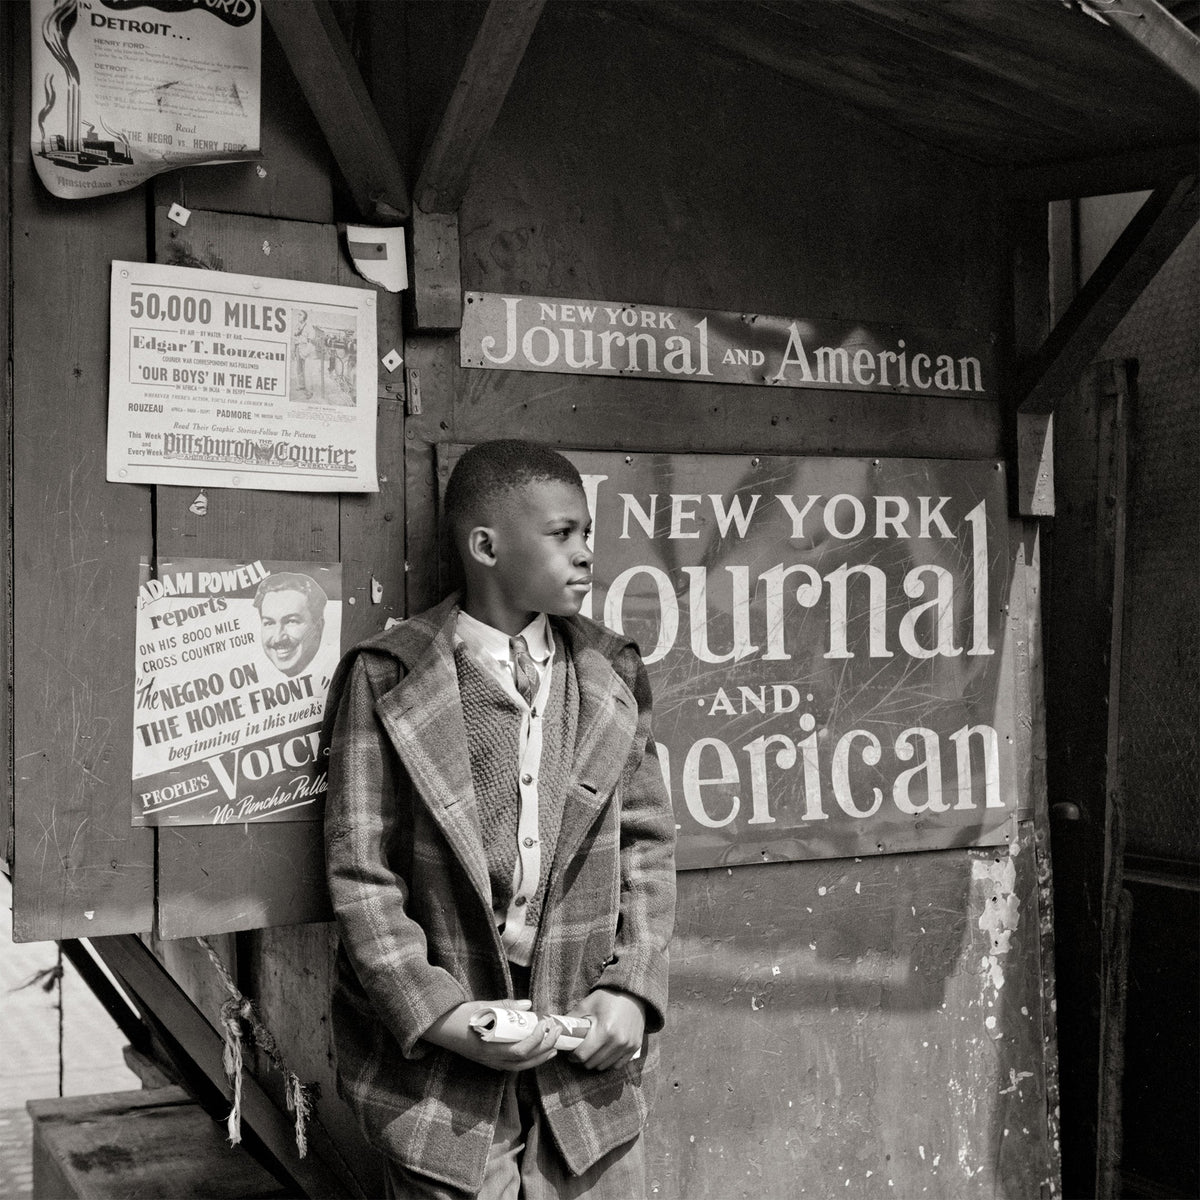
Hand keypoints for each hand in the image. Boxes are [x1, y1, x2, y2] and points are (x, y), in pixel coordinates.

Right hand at [421, 999, 561, 1071]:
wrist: (439, 1027)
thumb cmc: (460, 1015)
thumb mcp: (483, 1006)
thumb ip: (506, 1006)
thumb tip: (528, 1004)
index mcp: (489, 1046)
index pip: (520, 1050)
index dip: (537, 1040)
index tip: (546, 1023)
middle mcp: (491, 1059)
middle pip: (524, 1061)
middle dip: (545, 1047)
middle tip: (557, 1031)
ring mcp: (490, 1063)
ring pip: (520, 1066)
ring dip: (540, 1056)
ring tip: (554, 1045)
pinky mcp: (489, 1062)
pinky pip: (513, 1066)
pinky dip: (529, 1059)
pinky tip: (538, 1051)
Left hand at [565, 988, 645, 1070]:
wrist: (632, 993)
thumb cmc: (608, 997)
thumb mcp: (588, 1004)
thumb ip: (572, 1018)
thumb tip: (556, 1028)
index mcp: (604, 1030)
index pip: (583, 1055)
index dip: (573, 1056)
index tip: (571, 1052)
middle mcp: (617, 1041)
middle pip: (593, 1063)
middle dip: (583, 1060)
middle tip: (580, 1052)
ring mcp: (627, 1045)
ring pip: (604, 1066)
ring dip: (595, 1062)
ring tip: (592, 1051)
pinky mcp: (634, 1047)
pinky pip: (617, 1065)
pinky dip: (608, 1062)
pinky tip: (604, 1053)